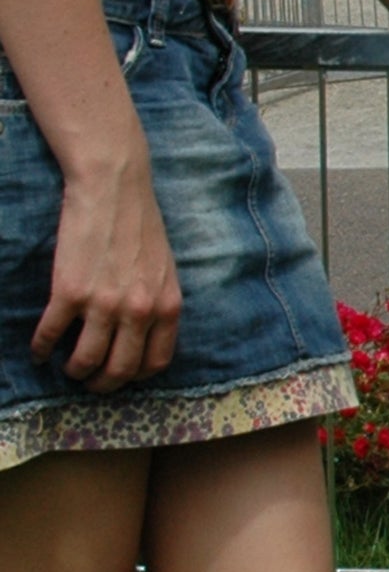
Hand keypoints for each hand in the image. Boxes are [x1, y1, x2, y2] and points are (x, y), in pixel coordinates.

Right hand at [34, 156, 180, 392]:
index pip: (155, 362)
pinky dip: (42, 347)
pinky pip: (52, 332)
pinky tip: (39, 351)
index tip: (122, 375)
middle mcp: (139, 311)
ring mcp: (104, 303)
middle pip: (121, 368)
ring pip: (87, 359)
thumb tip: (145, 333)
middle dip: (104, 384)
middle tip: (91, 384)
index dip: (136, 376)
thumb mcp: (165, 270)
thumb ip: (157, 303)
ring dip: (75, 371)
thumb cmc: (140, 224)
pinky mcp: (69, 290)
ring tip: (68, 369)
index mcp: (167, 307)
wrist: (113, 187)